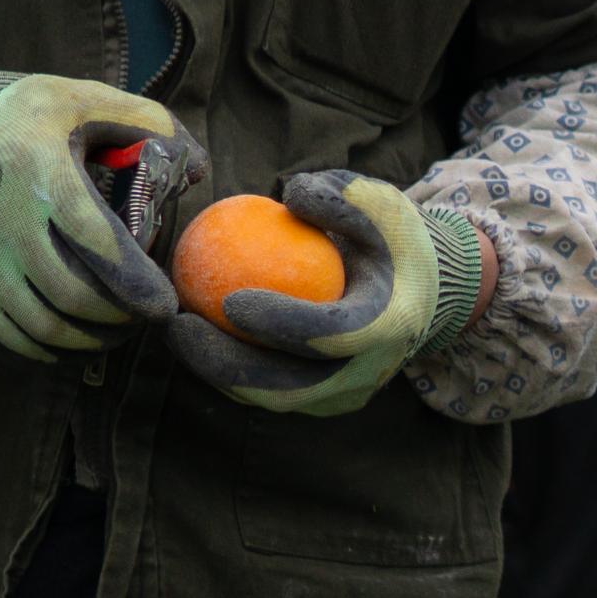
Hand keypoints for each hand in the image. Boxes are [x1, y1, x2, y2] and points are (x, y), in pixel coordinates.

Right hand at [0, 74, 186, 359]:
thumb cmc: (36, 118)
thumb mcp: (88, 98)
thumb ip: (147, 123)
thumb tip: (197, 170)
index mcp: (40, 172)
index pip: (96, 242)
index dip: (136, 282)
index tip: (165, 302)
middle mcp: (2, 220)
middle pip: (71, 294)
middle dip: (120, 316)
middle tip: (148, 317)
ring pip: (41, 324)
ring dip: (89, 340)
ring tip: (119, 332)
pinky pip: (8, 332)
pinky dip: (49, 347)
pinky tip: (78, 337)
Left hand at [164, 171, 449, 417]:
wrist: (420, 293)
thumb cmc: (392, 240)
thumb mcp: (380, 204)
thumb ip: (341, 196)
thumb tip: (288, 196)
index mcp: (389, 326)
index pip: (328, 335)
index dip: (279, 324)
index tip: (229, 299)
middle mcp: (368, 373)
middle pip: (288, 386)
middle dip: (225, 365)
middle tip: (179, 327)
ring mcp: (345, 395)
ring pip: (270, 397)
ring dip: (217, 371)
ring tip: (176, 332)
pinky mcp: (322, 402)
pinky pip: (268, 392)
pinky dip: (229, 369)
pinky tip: (193, 336)